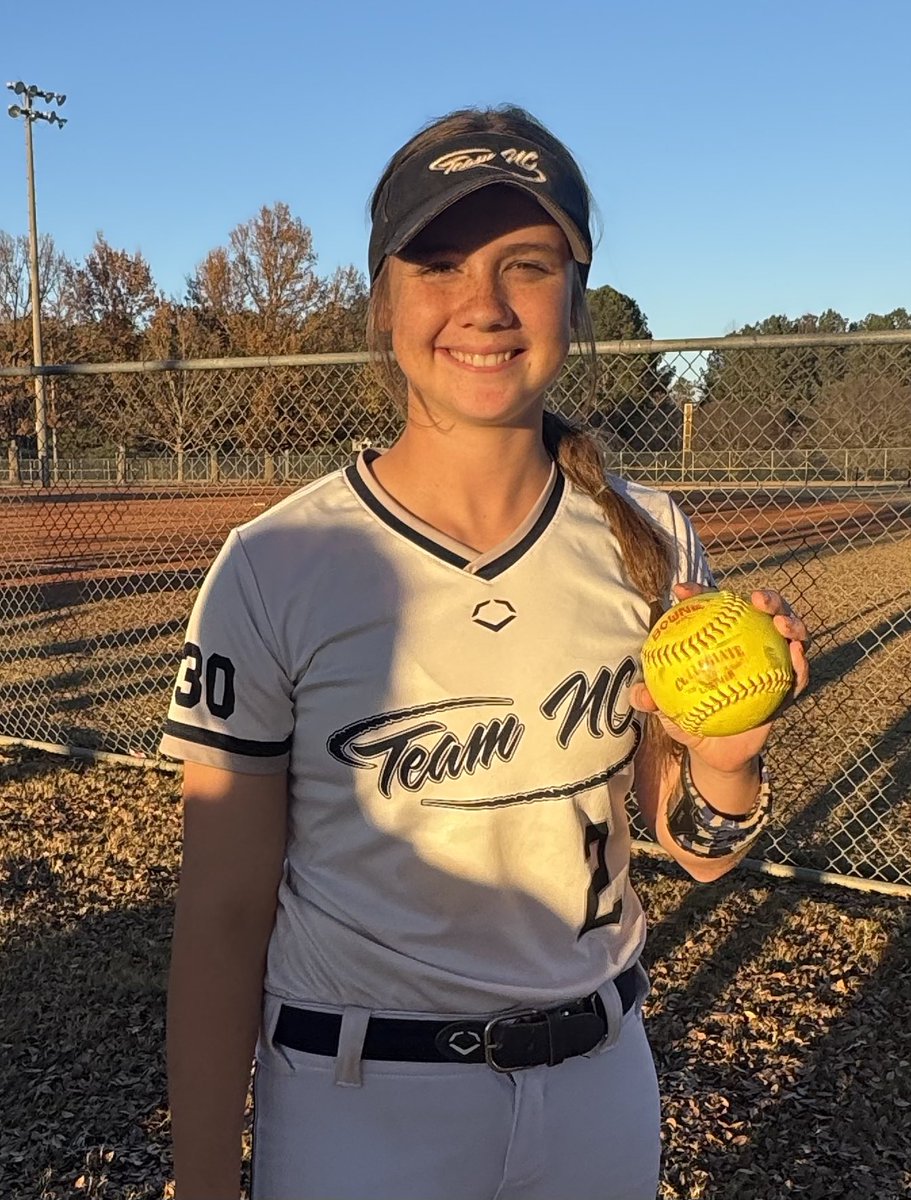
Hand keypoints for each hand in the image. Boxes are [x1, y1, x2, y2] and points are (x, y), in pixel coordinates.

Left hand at [630, 581, 810, 773]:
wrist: (715, 753)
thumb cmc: (688, 721)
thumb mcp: (667, 711)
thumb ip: (652, 700)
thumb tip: (639, 693)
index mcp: (719, 641)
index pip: (712, 609)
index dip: (698, 593)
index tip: (681, 592)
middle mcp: (750, 646)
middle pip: (763, 613)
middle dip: (767, 598)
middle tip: (756, 599)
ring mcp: (773, 665)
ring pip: (789, 635)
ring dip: (791, 622)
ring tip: (781, 623)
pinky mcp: (788, 689)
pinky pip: (799, 675)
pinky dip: (801, 664)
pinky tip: (797, 657)